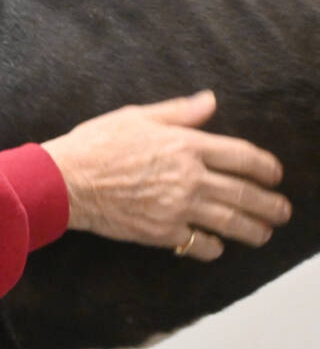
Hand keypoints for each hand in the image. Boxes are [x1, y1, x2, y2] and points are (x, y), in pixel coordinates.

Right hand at [40, 91, 291, 260]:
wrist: (66, 180)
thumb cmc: (95, 144)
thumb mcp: (136, 116)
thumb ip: (178, 112)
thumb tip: (210, 101)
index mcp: (186, 145)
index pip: (242, 157)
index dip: (265, 167)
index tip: (275, 175)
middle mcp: (190, 177)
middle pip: (245, 193)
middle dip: (270, 204)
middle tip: (282, 211)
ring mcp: (178, 207)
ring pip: (230, 222)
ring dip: (253, 230)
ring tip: (263, 234)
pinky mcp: (162, 231)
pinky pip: (198, 244)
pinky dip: (212, 248)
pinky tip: (217, 246)